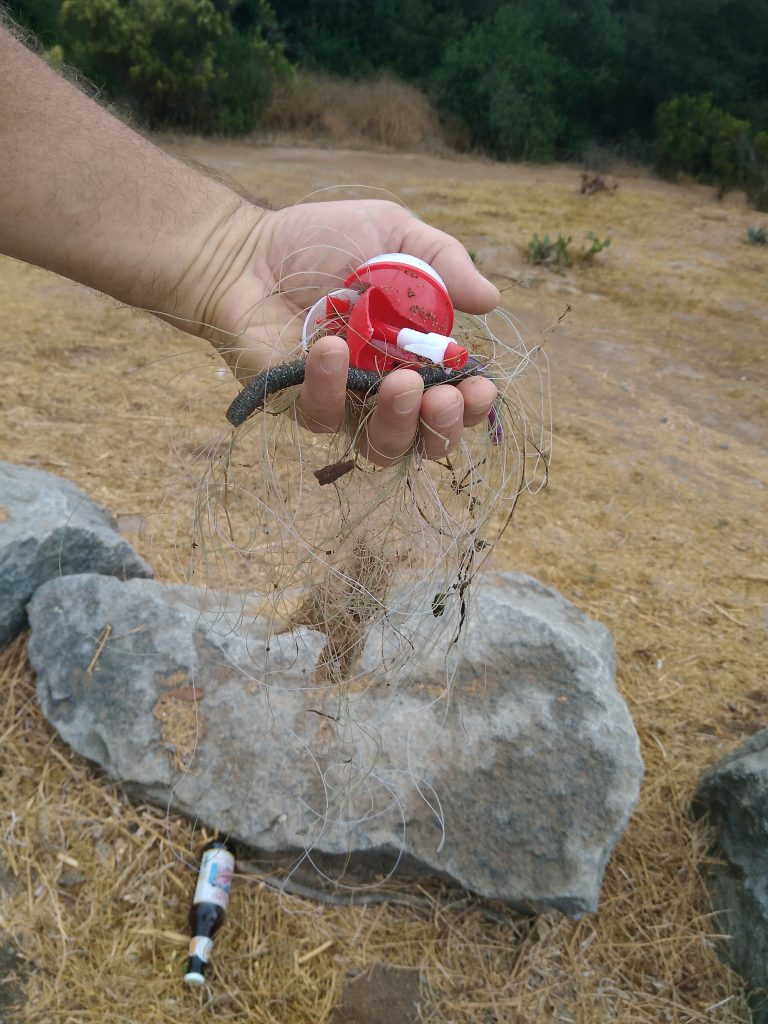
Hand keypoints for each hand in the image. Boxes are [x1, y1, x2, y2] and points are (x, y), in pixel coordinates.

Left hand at [200, 200, 499, 466]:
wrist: (247, 249)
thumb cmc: (322, 241)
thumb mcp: (394, 234)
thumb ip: (444, 263)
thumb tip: (492, 300)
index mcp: (416, 356)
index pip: (455, 399)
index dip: (472, 405)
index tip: (479, 387)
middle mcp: (384, 389)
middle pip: (424, 440)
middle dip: (442, 429)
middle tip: (442, 398)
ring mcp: (343, 403)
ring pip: (378, 446)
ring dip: (397, 424)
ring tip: (401, 383)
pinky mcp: (299, 406)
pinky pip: (323, 417)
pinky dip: (331, 386)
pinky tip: (331, 348)